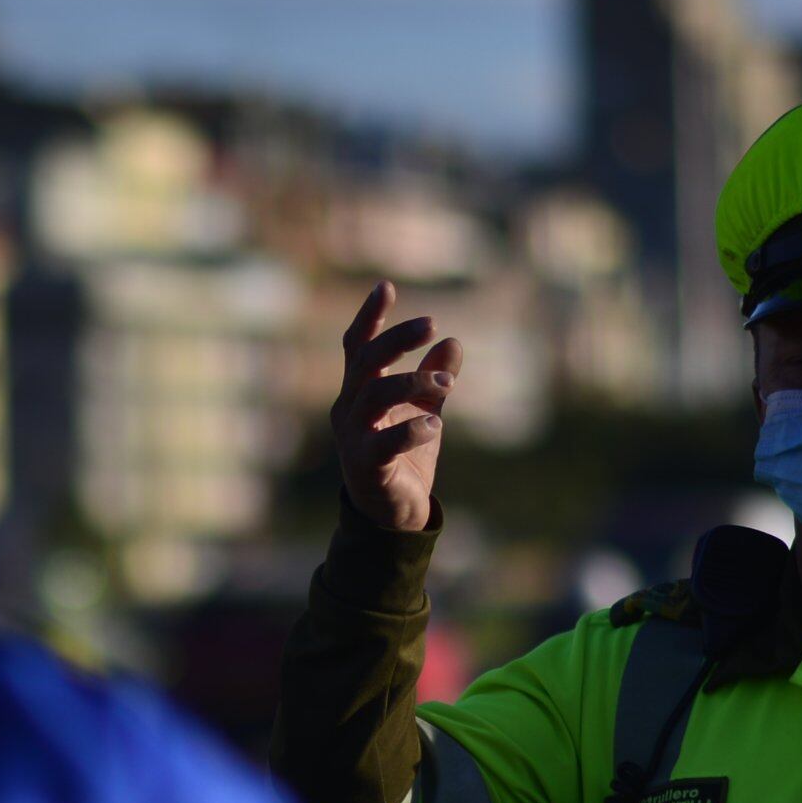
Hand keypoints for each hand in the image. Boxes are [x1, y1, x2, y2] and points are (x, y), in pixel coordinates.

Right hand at [329, 279, 457, 534]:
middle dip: (396, 339)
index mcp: (358, 393)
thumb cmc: (404, 459)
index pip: (357, 347)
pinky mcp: (367, 467)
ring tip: (446, 384)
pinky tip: (436, 426)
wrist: (393, 515)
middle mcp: (348, 410)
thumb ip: (434, 380)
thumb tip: (453, 342)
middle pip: (365, 362)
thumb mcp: (424, 412)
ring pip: (374, 394)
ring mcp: (353, 439)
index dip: (370, 317)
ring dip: (412, 382)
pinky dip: (411, 430)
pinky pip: (385, 441)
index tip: (387, 287)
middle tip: (431, 325)